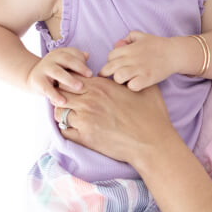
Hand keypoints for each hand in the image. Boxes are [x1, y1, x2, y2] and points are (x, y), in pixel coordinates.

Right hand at [26, 47, 91, 105]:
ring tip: (79, 87)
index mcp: (61, 53)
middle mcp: (52, 58)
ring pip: (57, 72)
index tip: (91, 73)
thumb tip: (87, 55)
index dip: (83, 61)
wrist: (33, 78)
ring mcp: (44, 68)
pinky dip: (55, 95)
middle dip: (79, 67)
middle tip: (89, 76)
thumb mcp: (66, 65)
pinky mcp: (37, 80)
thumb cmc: (57, 72)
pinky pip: (47, 88)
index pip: (73, 53)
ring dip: (69, 79)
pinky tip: (64, 101)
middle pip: (67, 60)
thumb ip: (77, 61)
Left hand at [54, 75, 173, 164]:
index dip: (71, 82)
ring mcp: (85, 120)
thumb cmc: (151, 115)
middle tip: (72, 101)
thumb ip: (131, 75)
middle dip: (64, 95)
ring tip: (75, 115)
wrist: (152, 142)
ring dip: (64, 111)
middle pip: (61, 93)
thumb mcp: (145, 87)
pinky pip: (63, 130)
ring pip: (59, 111)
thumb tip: (126, 69)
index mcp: (101, 86)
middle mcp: (89, 100)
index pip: (72, 78)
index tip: (77, 88)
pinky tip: (77, 128)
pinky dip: (67, 128)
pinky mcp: (85, 138)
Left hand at [100, 31, 185, 90]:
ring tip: (126, 80)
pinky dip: (133, 87)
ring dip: (120, 80)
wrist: (175, 53)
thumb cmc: (158, 45)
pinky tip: (136, 84)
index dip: (112, 62)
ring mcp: (140, 69)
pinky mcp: (148, 78)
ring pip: (118, 77)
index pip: (110, 56)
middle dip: (109, 74)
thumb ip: (128, 37)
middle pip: (109, 68)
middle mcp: (132, 58)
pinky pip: (132, 86)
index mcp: (129, 48)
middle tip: (116, 76)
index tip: (118, 66)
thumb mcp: (142, 36)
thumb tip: (119, 44)